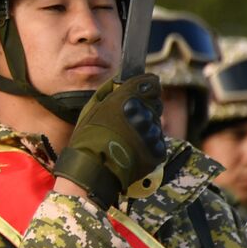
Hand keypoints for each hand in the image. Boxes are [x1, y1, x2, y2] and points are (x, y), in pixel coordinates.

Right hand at [54, 73, 165, 209]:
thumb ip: (110, 89)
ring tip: (127, 137)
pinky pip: (157, 141)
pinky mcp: (158, 150)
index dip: (146, 87)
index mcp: (130, 99)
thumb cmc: (88, 135)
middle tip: (128, 118)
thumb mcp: (92, 106)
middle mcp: (145, 113)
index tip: (140, 92)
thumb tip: (121, 80)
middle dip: (145, 107)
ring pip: (156, 123)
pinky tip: (132, 148)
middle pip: (155, 103)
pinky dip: (148, 143)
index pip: (152, 83)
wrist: (93, 167)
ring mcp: (153, 132)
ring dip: (146, 126)